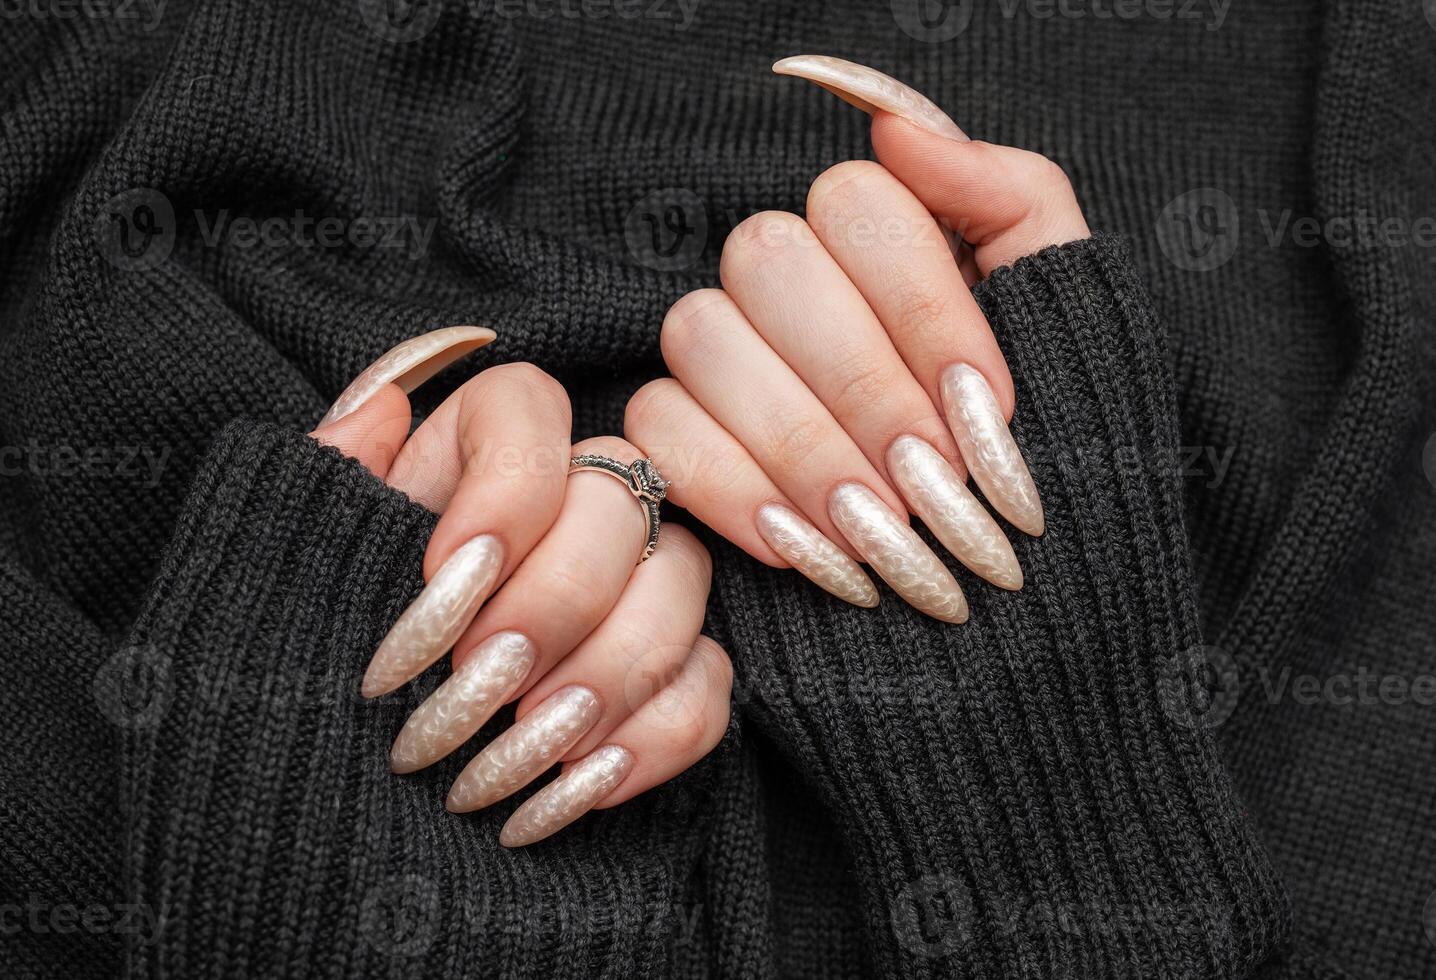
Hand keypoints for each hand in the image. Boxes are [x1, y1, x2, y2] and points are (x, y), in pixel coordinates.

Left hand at [311, 348, 730, 846]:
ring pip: (678, 588)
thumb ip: (323, 484)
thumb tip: (381, 410)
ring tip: (515, 754)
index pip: (526, 410)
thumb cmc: (299, 672)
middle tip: (474, 686)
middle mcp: (560, 512)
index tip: (439, 576)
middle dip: (550, 604)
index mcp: (464, 464)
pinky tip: (570, 790)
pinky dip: (647, 741)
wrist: (321, 801)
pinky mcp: (665, 678)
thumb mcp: (280, 575)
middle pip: (617, 501)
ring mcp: (626, 594)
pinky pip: (705, 685)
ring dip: (602, 678)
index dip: (504, 489)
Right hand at [624, 56, 1090, 621]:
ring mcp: (721, 363)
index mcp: (881, 243)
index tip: (990, 411)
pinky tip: (806, 550)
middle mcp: (788, 286)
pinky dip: (732, 491)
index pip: (857, 204)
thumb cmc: (1057, 471)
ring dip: (803, 445)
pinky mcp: (673, 446)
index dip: (925, 310)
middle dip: (865, 388)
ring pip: (701, 337)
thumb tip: (897, 125)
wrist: (1019, 625)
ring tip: (882, 533)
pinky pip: (656, 430)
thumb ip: (1013, 198)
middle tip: (936, 486)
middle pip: (768, 260)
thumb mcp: (1078, 324)